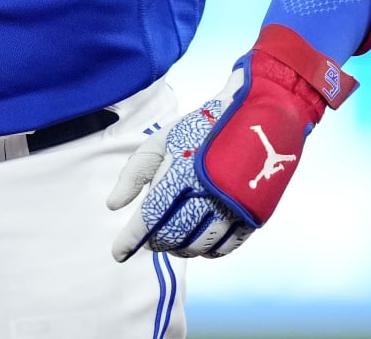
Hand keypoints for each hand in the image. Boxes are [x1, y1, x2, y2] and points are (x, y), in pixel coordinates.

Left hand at [106, 26, 353, 260]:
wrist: (256, 117)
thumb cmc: (202, 127)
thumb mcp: (162, 140)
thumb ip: (135, 173)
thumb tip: (113, 206)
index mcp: (181, 171)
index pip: (150, 216)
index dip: (132, 238)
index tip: (117, 253)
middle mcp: (206, 193)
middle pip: (174, 234)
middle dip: (156, 243)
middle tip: (150, 241)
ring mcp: (232, 206)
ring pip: (199, 246)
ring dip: (180, 250)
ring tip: (172, 243)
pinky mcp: (253, 214)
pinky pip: (227, 248)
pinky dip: (208, 253)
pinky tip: (199, 247)